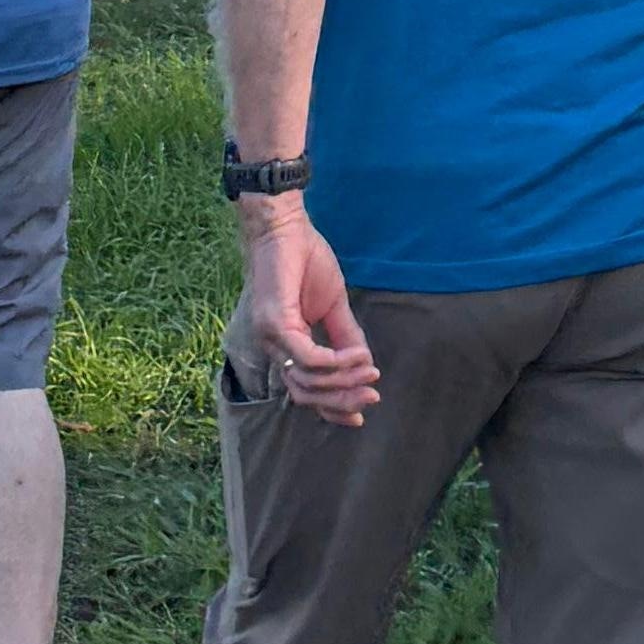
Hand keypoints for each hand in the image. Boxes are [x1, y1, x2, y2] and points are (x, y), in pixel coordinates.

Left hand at [240, 197, 377, 419]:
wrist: (286, 227)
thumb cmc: (306, 260)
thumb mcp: (334, 305)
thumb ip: (346, 336)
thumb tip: (365, 364)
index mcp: (285, 346)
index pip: (305, 391)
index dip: (332, 409)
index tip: (360, 416)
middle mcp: (273, 348)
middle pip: (306, 395)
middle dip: (342, 401)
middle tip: (372, 397)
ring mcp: (270, 339)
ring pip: (308, 382)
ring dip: (344, 381)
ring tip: (370, 370)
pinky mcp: (275, 325)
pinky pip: (310, 358)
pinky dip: (338, 361)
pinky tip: (358, 355)